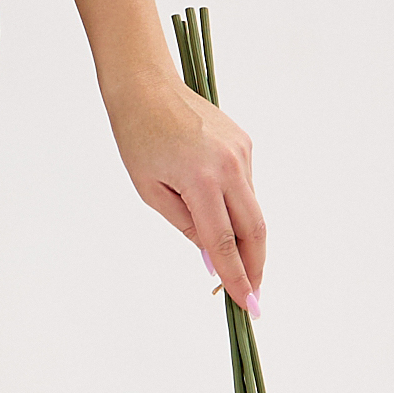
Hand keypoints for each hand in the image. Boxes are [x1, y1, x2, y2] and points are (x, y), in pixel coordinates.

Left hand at [106, 67, 264, 310]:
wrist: (146, 86)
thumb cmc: (137, 138)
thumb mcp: (151, 191)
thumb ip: (187, 227)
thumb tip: (214, 258)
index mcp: (202, 181)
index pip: (225, 243)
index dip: (236, 278)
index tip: (248, 305)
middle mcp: (230, 166)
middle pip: (255, 230)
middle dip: (256, 267)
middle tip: (251, 294)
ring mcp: (242, 153)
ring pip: (253, 208)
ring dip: (247, 239)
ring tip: (235, 262)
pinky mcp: (245, 143)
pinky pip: (246, 186)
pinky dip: (238, 208)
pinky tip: (220, 213)